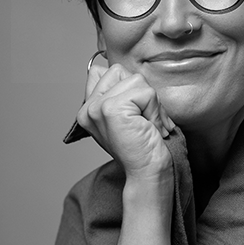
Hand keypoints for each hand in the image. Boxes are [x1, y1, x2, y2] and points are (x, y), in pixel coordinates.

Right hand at [76, 63, 174, 178]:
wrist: (147, 173)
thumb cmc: (143, 147)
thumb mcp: (128, 116)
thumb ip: (119, 93)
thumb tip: (118, 71)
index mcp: (87, 109)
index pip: (104, 71)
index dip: (127, 87)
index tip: (134, 115)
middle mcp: (87, 108)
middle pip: (121, 71)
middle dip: (141, 93)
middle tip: (144, 121)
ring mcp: (97, 108)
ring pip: (136, 80)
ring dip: (151, 104)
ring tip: (148, 126)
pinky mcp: (111, 109)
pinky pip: (146, 93)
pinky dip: (155, 111)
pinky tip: (151, 129)